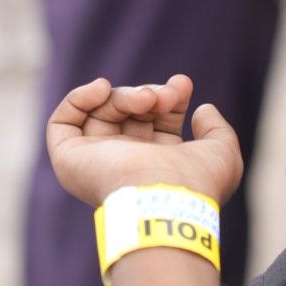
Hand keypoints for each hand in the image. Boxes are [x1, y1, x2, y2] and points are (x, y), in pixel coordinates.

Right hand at [46, 74, 242, 208]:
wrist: (166, 200)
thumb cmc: (197, 183)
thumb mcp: (222, 153)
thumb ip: (218, 130)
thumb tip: (203, 110)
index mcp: (158, 165)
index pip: (156, 121)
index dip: (170, 98)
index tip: (183, 85)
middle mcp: (125, 164)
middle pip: (129, 114)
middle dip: (149, 94)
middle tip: (165, 95)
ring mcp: (96, 162)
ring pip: (102, 113)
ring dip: (125, 95)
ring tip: (146, 98)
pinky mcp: (69, 159)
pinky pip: (63, 122)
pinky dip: (79, 98)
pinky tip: (102, 88)